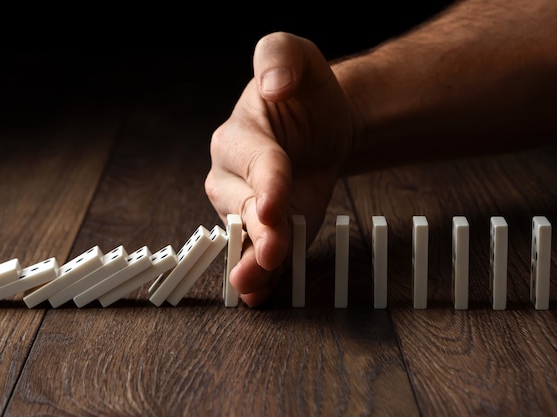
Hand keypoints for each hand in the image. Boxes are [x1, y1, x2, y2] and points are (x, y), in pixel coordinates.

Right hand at [205, 32, 355, 306]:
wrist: (323, 127)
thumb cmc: (305, 91)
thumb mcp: (295, 56)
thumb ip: (279, 58)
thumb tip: (274, 85)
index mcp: (239, 134)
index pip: (252, 160)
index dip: (264, 182)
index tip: (273, 205)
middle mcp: (233, 175)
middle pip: (240, 205)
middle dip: (258, 229)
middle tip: (273, 251)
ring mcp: (248, 206)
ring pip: (244, 235)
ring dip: (250, 260)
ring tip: (256, 282)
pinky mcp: (269, 228)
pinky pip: (258, 252)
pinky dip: (259, 275)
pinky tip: (259, 294)